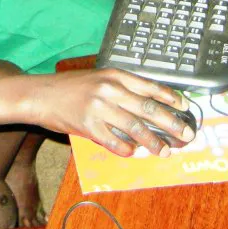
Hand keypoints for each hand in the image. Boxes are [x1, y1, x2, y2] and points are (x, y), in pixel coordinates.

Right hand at [26, 69, 194, 155]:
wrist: (41, 95)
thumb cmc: (70, 87)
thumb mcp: (98, 78)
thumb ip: (121, 88)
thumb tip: (148, 106)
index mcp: (115, 75)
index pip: (150, 86)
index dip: (170, 98)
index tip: (185, 108)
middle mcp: (109, 90)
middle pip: (148, 108)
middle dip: (171, 123)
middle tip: (186, 135)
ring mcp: (99, 108)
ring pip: (135, 128)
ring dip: (153, 142)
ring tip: (165, 151)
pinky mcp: (88, 126)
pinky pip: (114, 142)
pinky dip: (126, 149)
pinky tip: (134, 153)